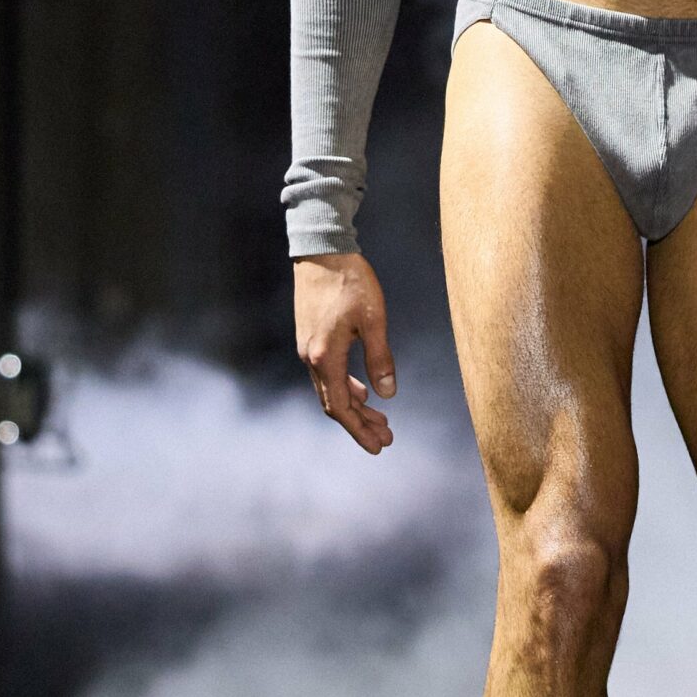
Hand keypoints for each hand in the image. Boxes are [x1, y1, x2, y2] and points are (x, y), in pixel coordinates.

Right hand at [293, 251, 396, 452]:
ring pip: (330, 389)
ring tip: (379, 419)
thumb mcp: (374, 320)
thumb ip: (380, 359)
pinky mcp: (310, 337)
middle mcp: (311, 357)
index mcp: (325, 357)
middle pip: (335, 403)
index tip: (379, 446)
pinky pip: (327, 373)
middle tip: (386, 438)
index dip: (360, 430)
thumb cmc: (350, 281)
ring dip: (355, 407)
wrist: (321, 250)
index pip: (341, 407)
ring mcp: (307, 348)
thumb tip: (388, 394)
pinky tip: (363, 390)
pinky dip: (346, 386)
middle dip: (360, 424)